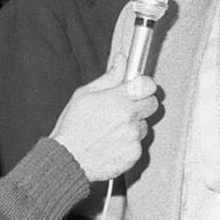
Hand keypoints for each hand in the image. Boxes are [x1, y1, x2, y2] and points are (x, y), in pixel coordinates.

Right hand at [52, 52, 157, 181]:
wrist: (67, 158)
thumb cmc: (72, 127)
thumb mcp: (85, 94)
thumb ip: (109, 77)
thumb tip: (122, 60)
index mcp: (118, 99)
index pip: (148, 85)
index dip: (144, 85)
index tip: (138, 87)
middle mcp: (129, 117)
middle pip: (152, 104)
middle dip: (141, 104)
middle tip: (124, 108)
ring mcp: (133, 137)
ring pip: (144, 125)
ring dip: (133, 125)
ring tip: (112, 129)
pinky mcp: (134, 154)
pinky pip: (139, 144)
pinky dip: (129, 144)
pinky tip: (112, 143)